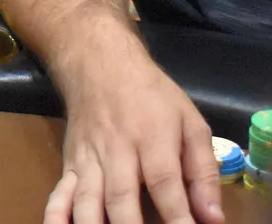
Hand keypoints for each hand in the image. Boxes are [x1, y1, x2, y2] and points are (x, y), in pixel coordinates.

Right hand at [49, 37, 221, 223]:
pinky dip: (58, 218)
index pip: (164, 183)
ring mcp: (88, 159)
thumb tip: (213, 217)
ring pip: (87, 203)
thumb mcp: (190, 122)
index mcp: (152, 137)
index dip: (177, 216)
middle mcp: (117, 151)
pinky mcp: (70, 165)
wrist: (98, 64)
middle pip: (121, 199)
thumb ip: (204, 171)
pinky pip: (59, 196)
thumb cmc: (152, 95)